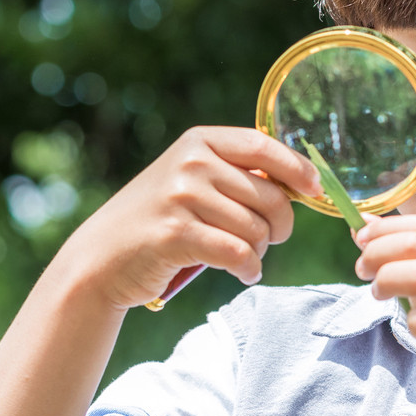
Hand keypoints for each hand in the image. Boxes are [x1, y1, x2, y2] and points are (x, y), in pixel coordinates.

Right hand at [58, 126, 320, 309]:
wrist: (101, 259)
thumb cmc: (158, 221)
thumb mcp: (191, 181)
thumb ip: (236, 174)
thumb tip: (302, 182)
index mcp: (199, 141)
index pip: (263, 146)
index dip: (298, 169)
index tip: (315, 189)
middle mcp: (191, 162)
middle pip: (271, 196)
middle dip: (279, 226)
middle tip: (266, 240)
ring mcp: (181, 196)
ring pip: (257, 229)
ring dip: (259, 252)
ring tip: (243, 257)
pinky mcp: (176, 234)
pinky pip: (239, 254)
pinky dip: (248, 269)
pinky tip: (242, 273)